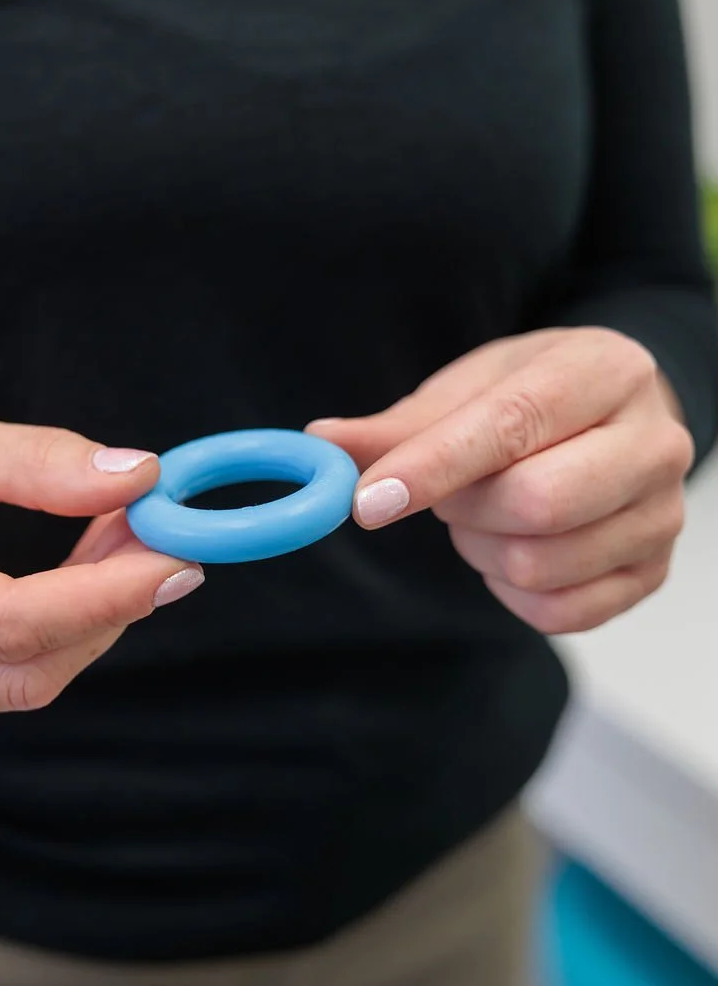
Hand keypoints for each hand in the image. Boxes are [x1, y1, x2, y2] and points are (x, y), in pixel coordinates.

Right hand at [0, 393, 202, 733]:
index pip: (2, 622)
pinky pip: (8, 686)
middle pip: (23, 670)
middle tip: (165, 533)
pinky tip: (77, 579)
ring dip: (93, 620)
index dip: (101, 596)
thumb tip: (139, 480)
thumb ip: (40, 462)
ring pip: (25, 685)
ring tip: (119, 540)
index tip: (177, 557)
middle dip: (111, 605)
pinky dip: (61, 635)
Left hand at [309, 328, 693, 634]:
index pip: (512, 425)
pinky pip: (561, 613)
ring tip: (489, 516)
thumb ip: (398, 425)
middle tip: (453, 494)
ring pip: (542, 565)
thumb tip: (320, 442)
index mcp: (606, 372)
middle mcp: (654, 442)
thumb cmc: (535, 397)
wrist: (613, 417)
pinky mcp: (654, 574)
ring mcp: (663, 514)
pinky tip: (514, 550)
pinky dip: (514, 592)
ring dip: (485, 550)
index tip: (367, 501)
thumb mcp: (469, 390)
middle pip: (537, 504)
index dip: (433, 467)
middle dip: (465, 509)